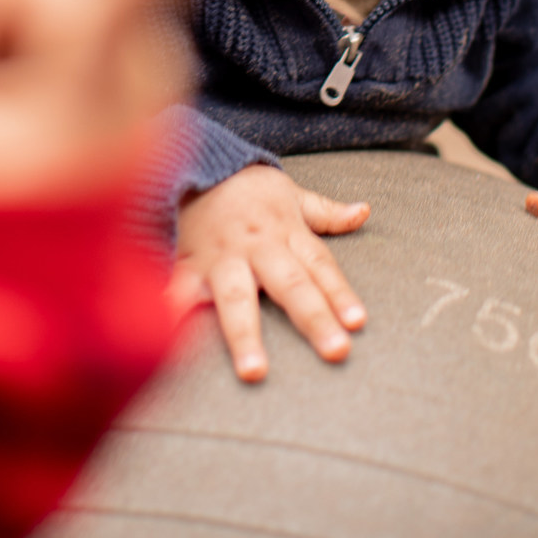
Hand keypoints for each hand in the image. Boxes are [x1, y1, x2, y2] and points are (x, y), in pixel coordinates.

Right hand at [171, 164, 368, 381]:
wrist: (194, 165)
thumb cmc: (247, 187)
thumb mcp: (290, 194)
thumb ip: (326, 212)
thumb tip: (364, 212)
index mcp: (287, 232)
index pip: (321, 266)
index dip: (340, 294)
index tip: (357, 323)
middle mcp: (258, 247)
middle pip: (291, 285)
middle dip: (313, 319)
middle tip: (336, 351)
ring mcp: (223, 259)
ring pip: (237, 298)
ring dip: (245, 334)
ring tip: (255, 372)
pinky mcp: (189, 265)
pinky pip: (180, 291)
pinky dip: (174, 313)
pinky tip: (174, 340)